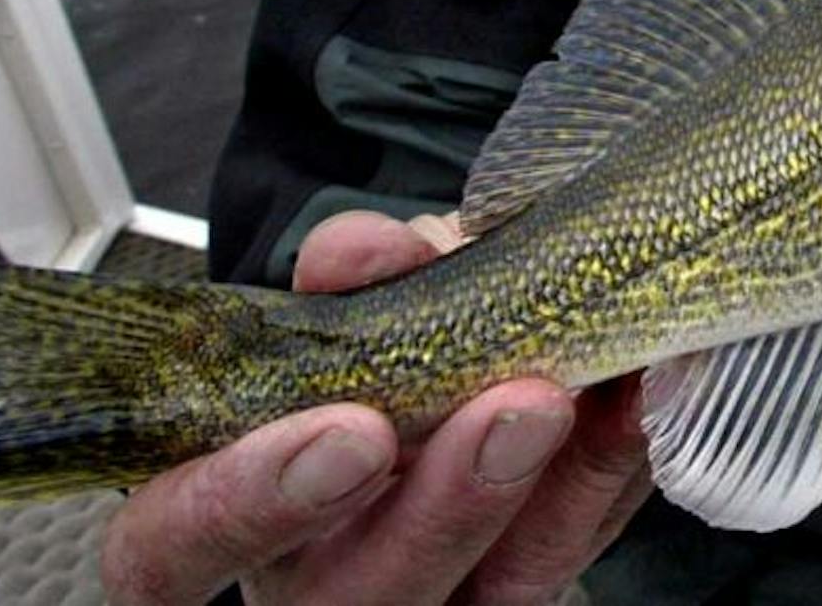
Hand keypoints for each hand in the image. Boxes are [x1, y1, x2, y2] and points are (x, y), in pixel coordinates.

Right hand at [101, 211, 652, 604]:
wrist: (455, 367)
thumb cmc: (367, 352)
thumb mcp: (343, 310)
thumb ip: (353, 282)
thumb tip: (375, 250)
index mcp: (227, 515)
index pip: (174, 549)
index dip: (245, 504)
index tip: (347, 425)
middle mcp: (315, 578)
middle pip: (360, 595)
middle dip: (448, 504)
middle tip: (520, 402)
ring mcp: (429, 597)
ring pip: (490, 591)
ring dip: (557, 485)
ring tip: (599, 389)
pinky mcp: (517, 584)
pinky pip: (575, 552)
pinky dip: (617, 469)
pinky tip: (647, 395)